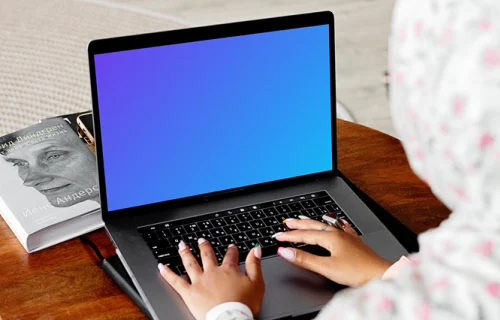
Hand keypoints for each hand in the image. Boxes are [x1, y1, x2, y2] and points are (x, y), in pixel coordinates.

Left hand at [158, 239, 264, 319]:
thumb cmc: (244, 305)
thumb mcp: (256, 283)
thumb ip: (254, 265)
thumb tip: (255, 249)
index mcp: (228, 270)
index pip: (230, 256)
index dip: (231, 250)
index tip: (231, 246)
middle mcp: (212, 273)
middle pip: (207, 256)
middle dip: (204, 247)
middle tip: (201, 240)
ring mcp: (199, 282)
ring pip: (190, 263)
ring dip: (185, 253)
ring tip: (181, 245)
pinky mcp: (189, 293)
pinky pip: (175, 281)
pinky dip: (168, 273)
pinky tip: (161, 267)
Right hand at [274, 218, 391, 286]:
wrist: (381, 274)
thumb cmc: (358, 272)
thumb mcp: (327, 268)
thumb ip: (305, 259)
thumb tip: (285, 251)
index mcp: (330, 238)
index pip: (304, 235)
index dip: (289, 236)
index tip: (277, 236)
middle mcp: (338, 234)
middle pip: (313, 226)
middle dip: (298, 225)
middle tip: (286, 222)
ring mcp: (347, 236)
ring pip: (325, 226)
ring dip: (312, 223)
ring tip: (303, 219)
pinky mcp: (354, 242)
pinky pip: (339, 228)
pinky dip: (331, 225)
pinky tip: (334, 224)